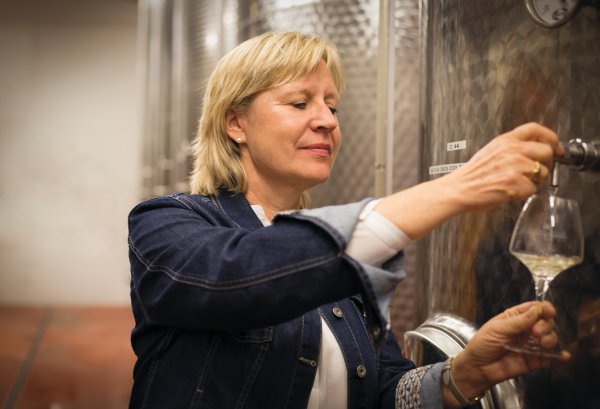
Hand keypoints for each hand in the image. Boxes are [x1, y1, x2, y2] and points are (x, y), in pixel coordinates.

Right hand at [375, 123, 563, 239]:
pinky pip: (532, 190)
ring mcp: (514, 166)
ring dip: (535, 182)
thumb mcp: (491, 152)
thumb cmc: (471, 176)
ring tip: (518, 184)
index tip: (556, 147)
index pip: (536, 129)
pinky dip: (524, 194)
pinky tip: (511, 192)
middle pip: (546, 150)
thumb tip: (533, 152)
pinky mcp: (514, 182)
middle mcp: (511, 150)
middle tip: (537, 172)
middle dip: (546, 163)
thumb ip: (511, 149)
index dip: (551, 137)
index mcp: (505, 140)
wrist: (457, 189)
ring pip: (543, 172)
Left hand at [449, 301, 569, 402]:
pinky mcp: (534, 361)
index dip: (544, 308)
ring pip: (550, 338)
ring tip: (543, 344)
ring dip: (551, 339)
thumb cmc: (482, 344)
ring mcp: (531, 345)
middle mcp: (525, 330)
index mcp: (515, 317)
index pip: (534, 308)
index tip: (549, 312)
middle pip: (545, 322)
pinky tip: (563, 356)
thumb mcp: (497, 329)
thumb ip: (518, 321)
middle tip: (536, 333)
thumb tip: (537, 310)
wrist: (477, 368)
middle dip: (546, 325)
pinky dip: (558, 357)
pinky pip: (550, 358)